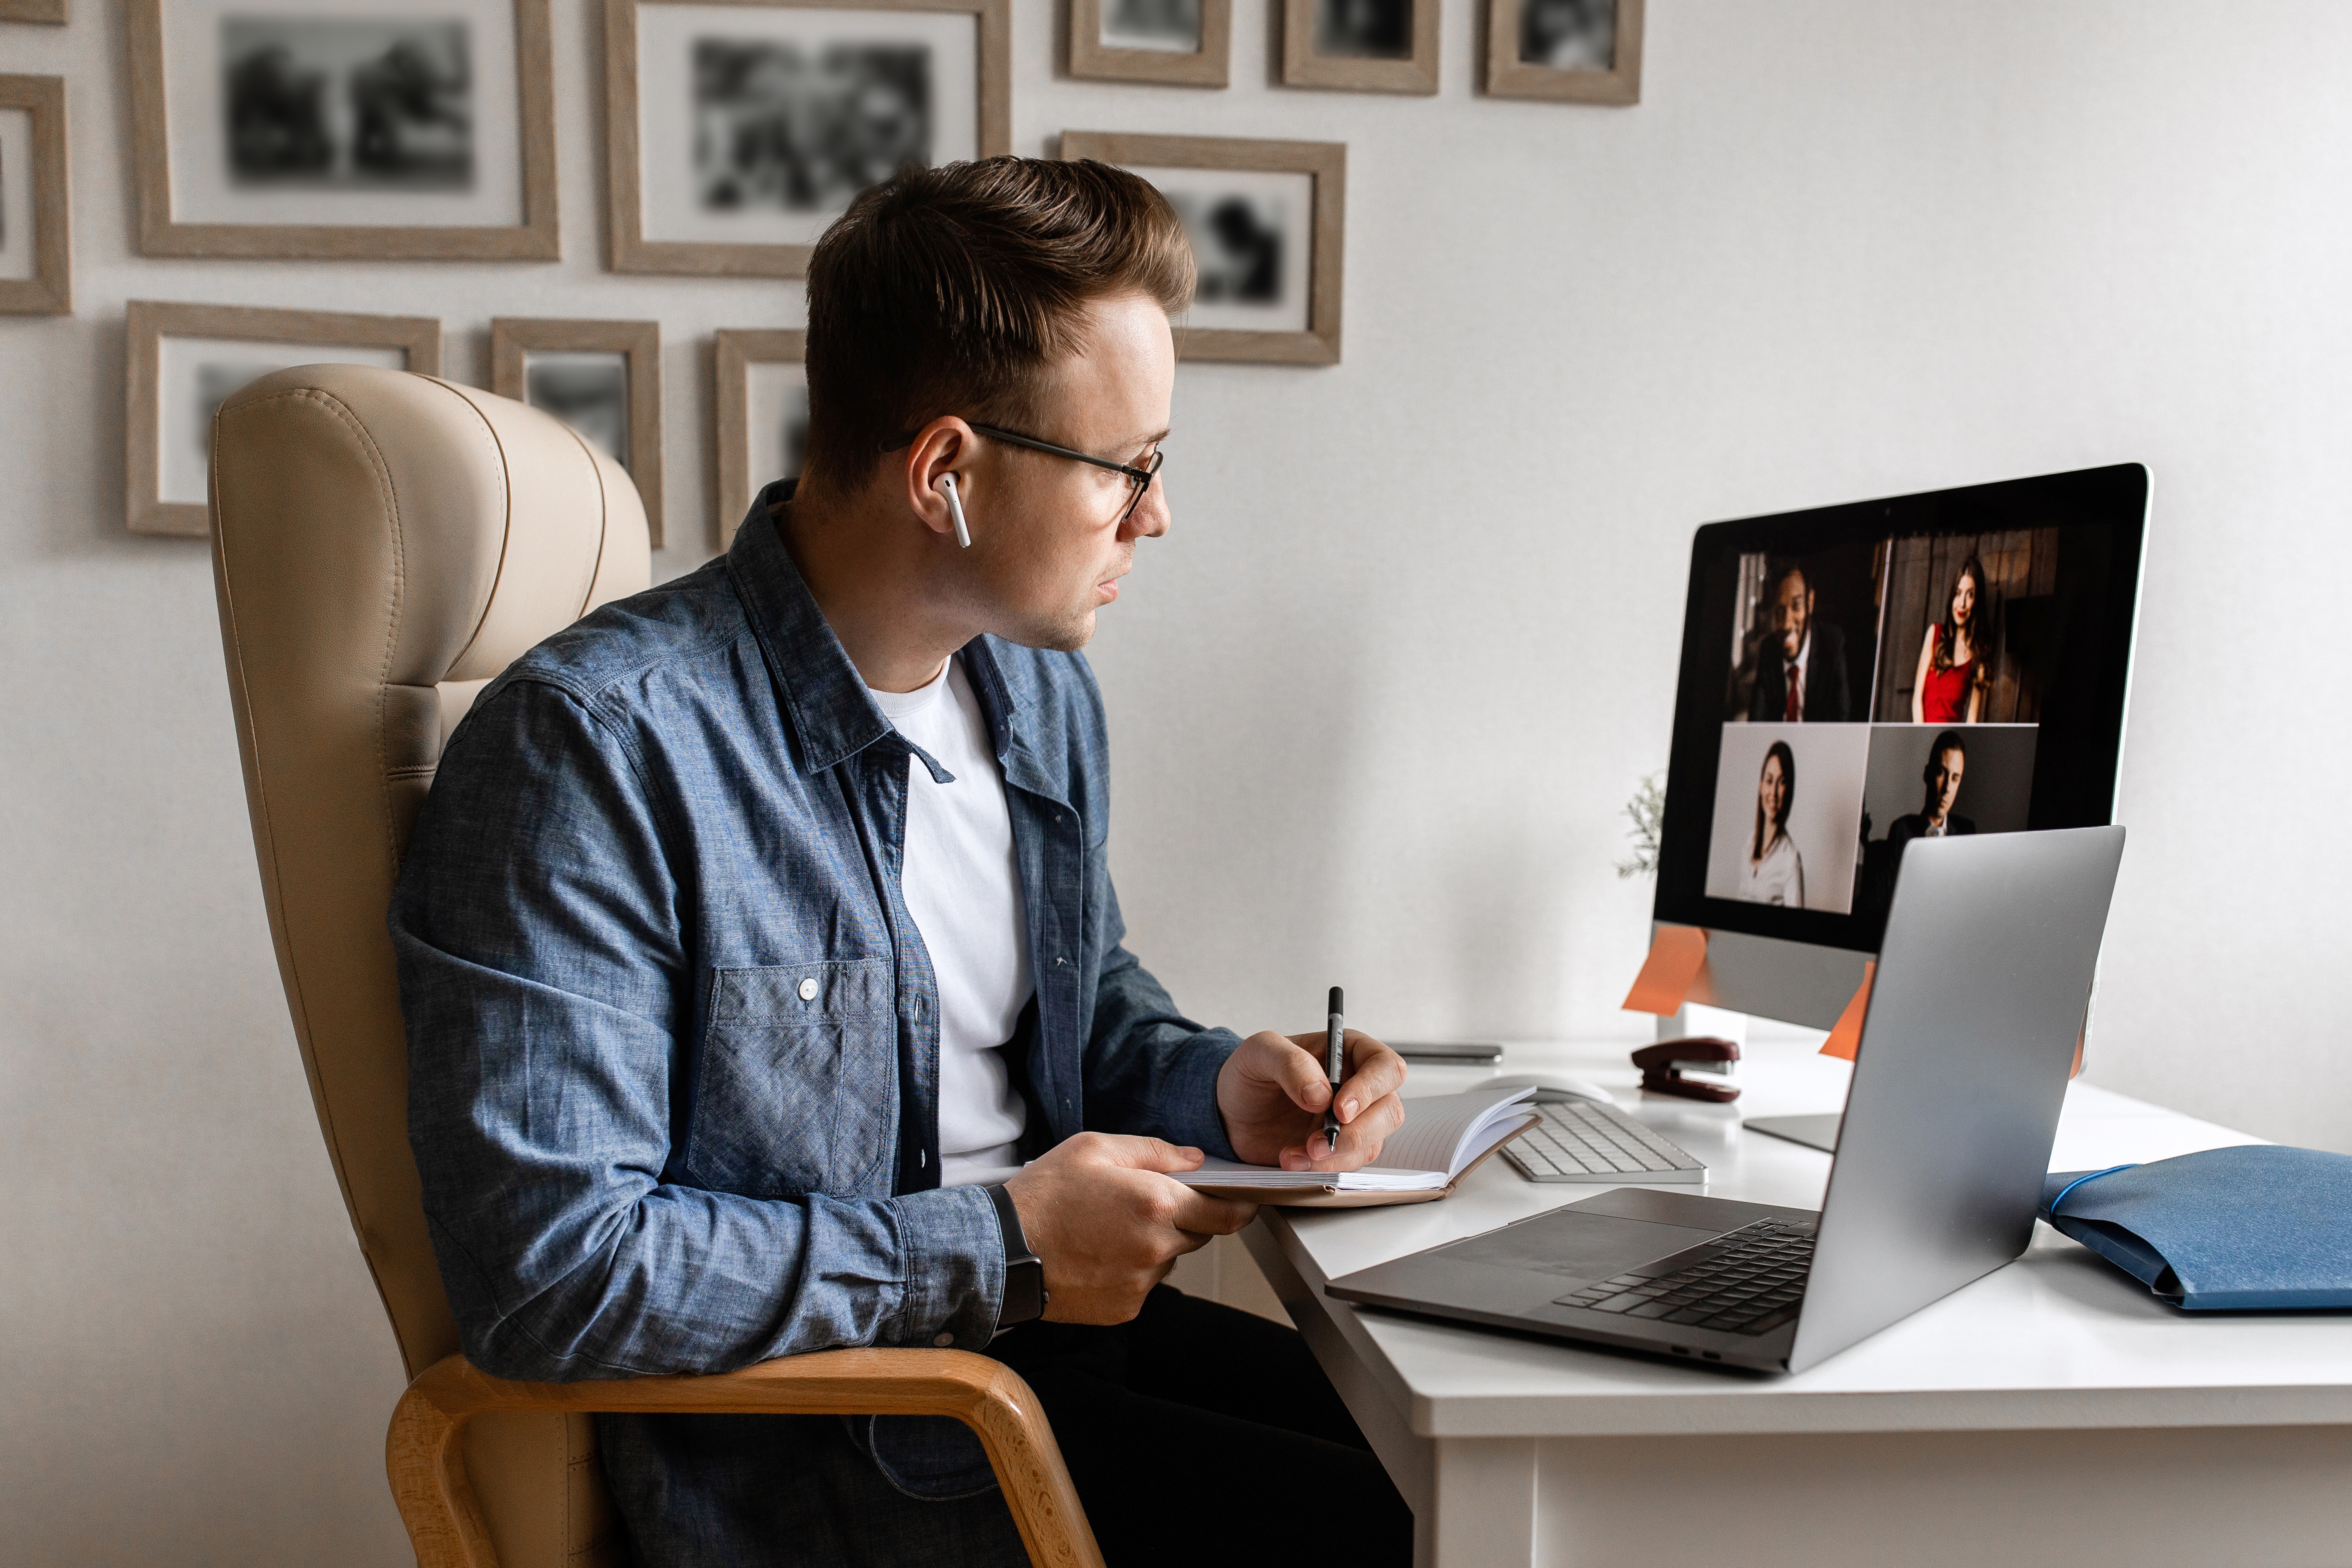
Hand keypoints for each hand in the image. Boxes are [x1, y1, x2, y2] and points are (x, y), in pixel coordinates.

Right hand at [1003, 1133, 1255, 1324]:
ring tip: (1108, 1229)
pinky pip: (1144, 1283)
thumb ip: (1153, 1151)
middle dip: (1182, 1218)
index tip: (1244, 1202)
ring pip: (1168, 1258)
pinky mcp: (1125, 1308)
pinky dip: (1131, 1269)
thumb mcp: (1094, 1149)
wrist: (1000, 1251)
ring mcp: (1141, 1283)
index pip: (1225, 1213)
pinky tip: (1098, 1254)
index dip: (1239, 1207)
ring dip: (1154, 1243)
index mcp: (1155, 1203)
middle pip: (1198, 1234)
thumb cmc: (1043, 1195)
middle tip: (1141, 1205)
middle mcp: (1156, 1247)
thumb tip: (1195, 1160)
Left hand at [1215, 1029, 1407, 1171]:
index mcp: (1348, 1052)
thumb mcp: (1259, 1053)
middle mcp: (1358, 1086)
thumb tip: (1321, 1094)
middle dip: (1356, 1133)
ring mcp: (1352, 1121)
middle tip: (1317, 1142)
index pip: (1386, 1067)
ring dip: (1337, 1156)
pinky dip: (1322, 1168)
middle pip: (1388, 1110)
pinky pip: (1349, 1164)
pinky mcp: (1340, 1149)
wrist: (1231, 1112)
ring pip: (1373, 1142)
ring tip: (1295, 1154)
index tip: (1340, 1109)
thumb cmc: (1250, 1073)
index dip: (1371, 1089)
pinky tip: (1292, 1160)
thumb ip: (1290, 1063)